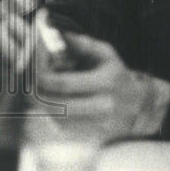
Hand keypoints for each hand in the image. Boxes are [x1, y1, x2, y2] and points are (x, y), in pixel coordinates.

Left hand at [36, 29, 169, 140]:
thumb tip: (52, 32)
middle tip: (28, 77)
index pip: (61, 83)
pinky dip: (51, 115)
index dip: (40, 74)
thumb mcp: (104, 53)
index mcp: (106, 82)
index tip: (32, 64)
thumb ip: (79, 42)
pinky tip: (54, 102)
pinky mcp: (93, 138)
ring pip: (54, 118)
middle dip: (35, 90)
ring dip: (41, 102)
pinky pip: (62, 128)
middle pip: (53, 104)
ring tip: (42, 88)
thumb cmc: (116, 74)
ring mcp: (99, 126)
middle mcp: (103, 107)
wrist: (141, 107)